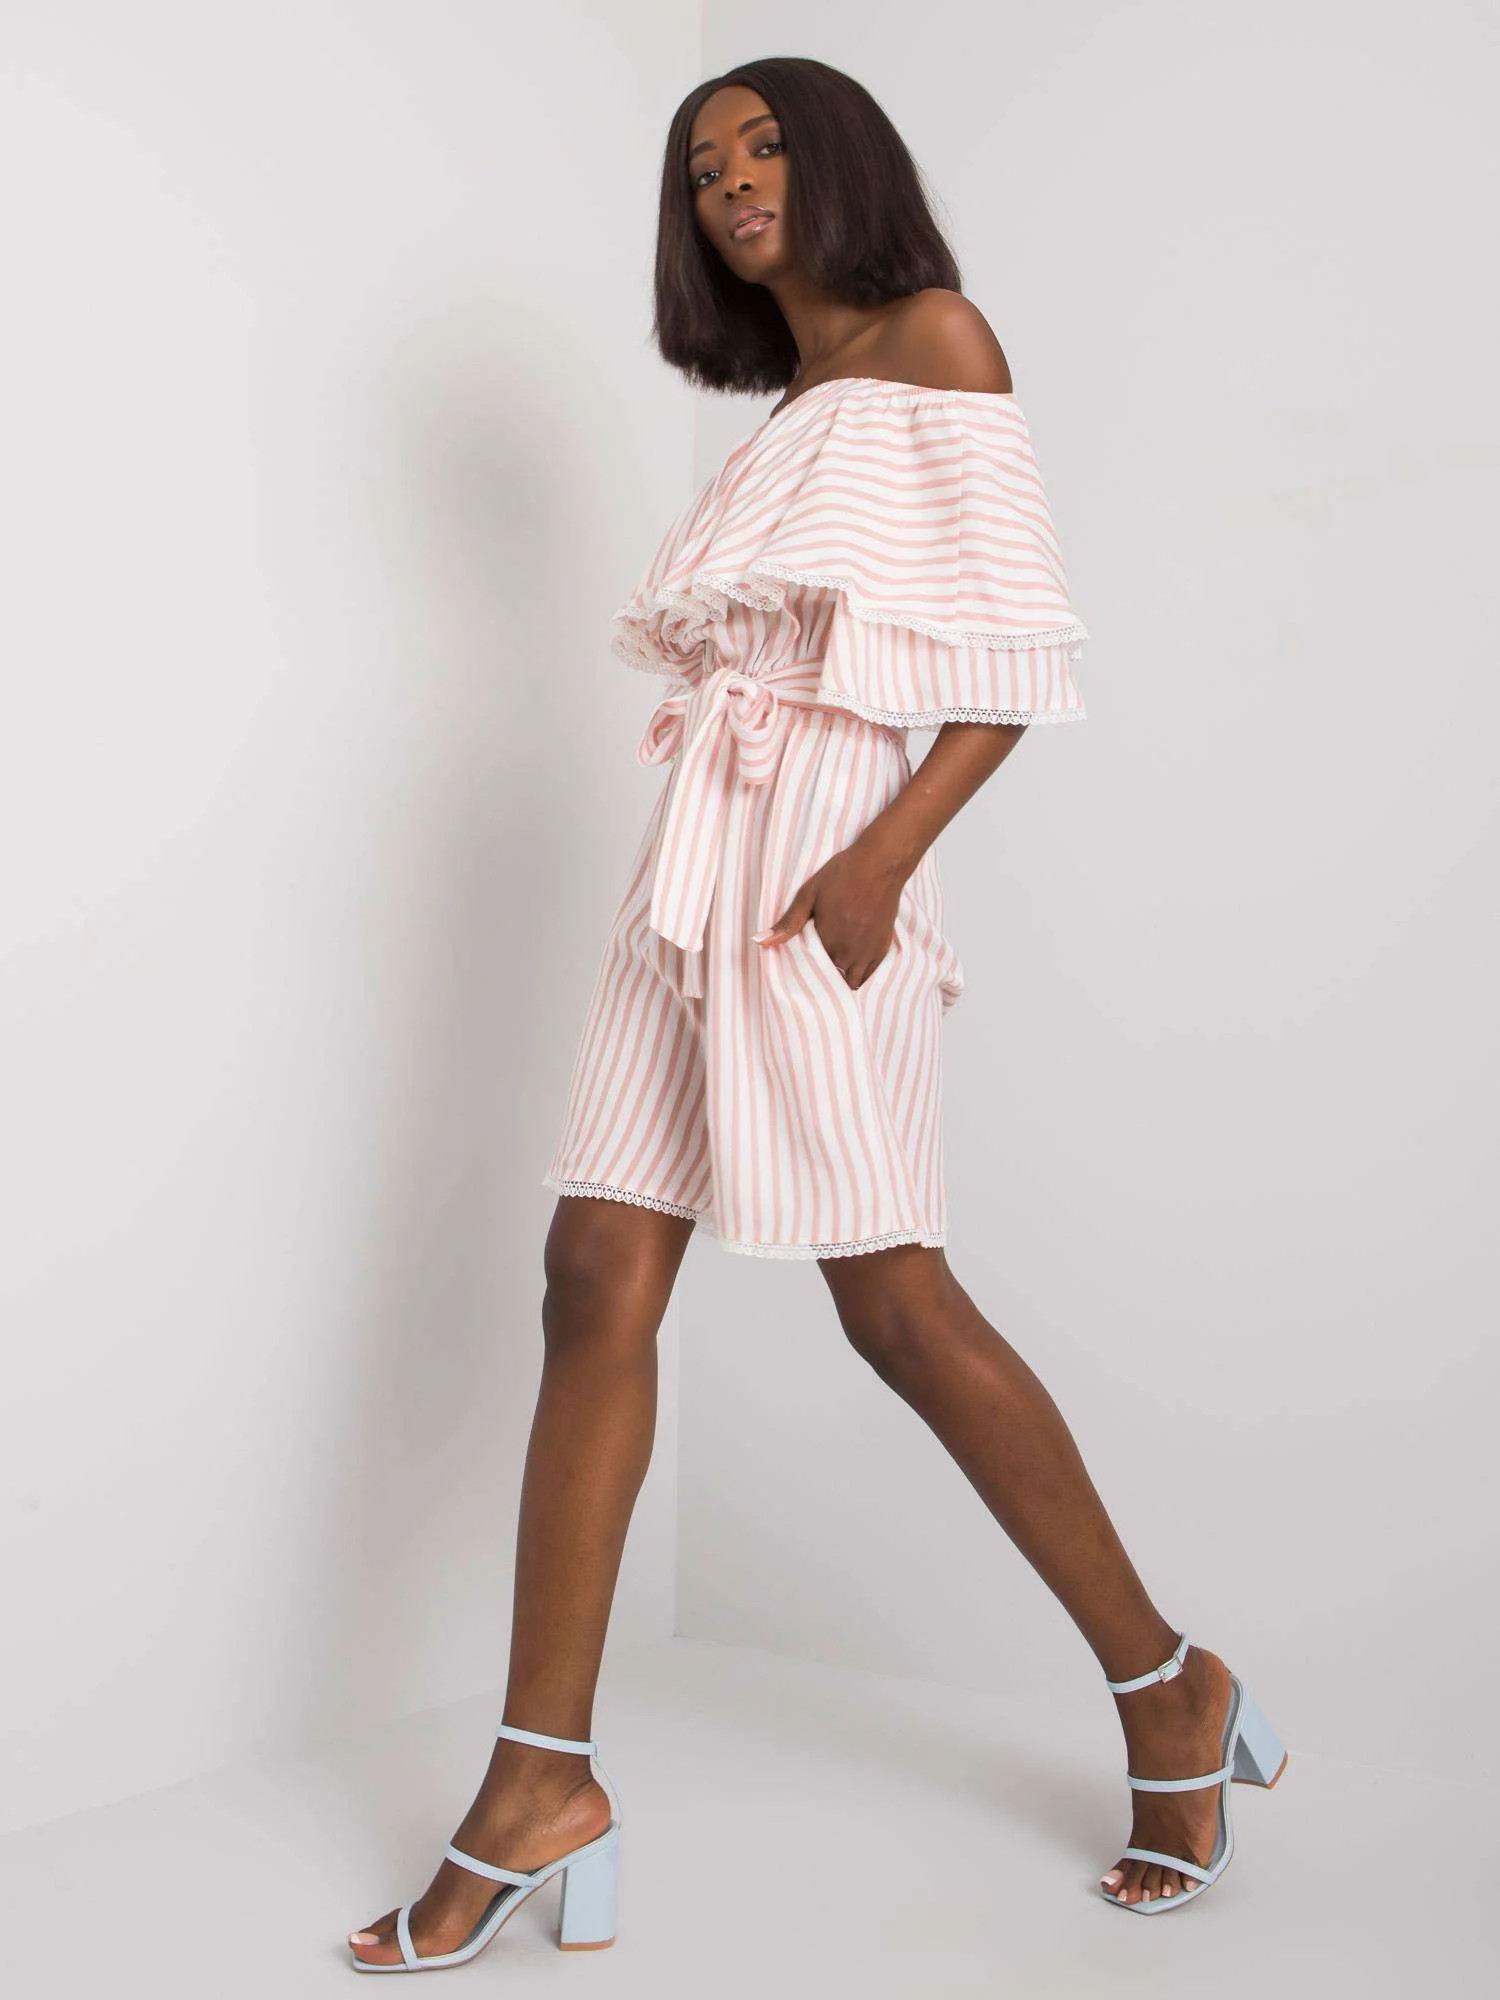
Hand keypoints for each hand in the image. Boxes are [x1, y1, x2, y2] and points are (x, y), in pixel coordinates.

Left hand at [752, 844, 904, 989]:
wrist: (880, 864)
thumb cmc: (842, 875)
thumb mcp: (808, 894)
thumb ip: (788, 922)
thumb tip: (760, 941)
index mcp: (826, 942)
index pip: (811, 969)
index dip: (806, 965)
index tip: (804, 959)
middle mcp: (847, 953)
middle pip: (831, 976)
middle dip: (825, 973)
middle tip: (819, 960)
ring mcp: (868, 952)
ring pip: (852, 980)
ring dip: (843, 975)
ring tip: (837, 963)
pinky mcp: (883, 948)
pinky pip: (869, 974)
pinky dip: (861, 972)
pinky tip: (855, 962)